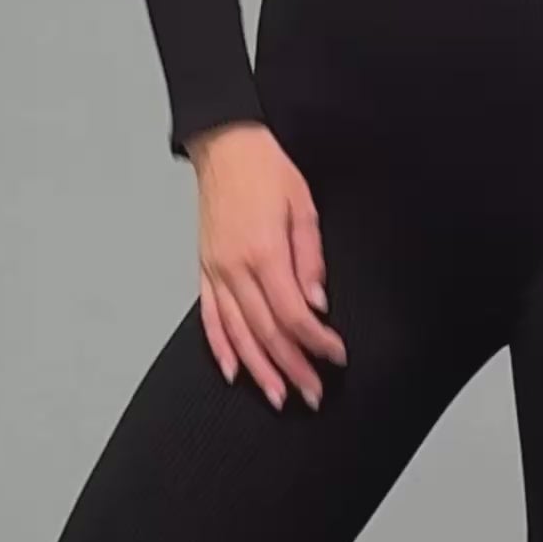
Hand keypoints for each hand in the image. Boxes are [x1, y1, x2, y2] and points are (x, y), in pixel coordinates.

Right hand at [185, 121, 347, 413]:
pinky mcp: (205, 269)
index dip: (316, 341)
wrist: (226, 146)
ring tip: (279, 396)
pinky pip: (210, 317)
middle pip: (265, 332)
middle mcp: (235, 268)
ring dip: (259, 370)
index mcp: (263, 252)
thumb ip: (310, 259)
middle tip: (312, 393)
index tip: (336, 356)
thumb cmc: (267, 169)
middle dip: (292, 367)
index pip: (292, 313)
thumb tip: (317, 303)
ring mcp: (216, 271)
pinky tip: (235, 371)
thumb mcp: (303, 206)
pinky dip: (221, 348)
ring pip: (237, 334)